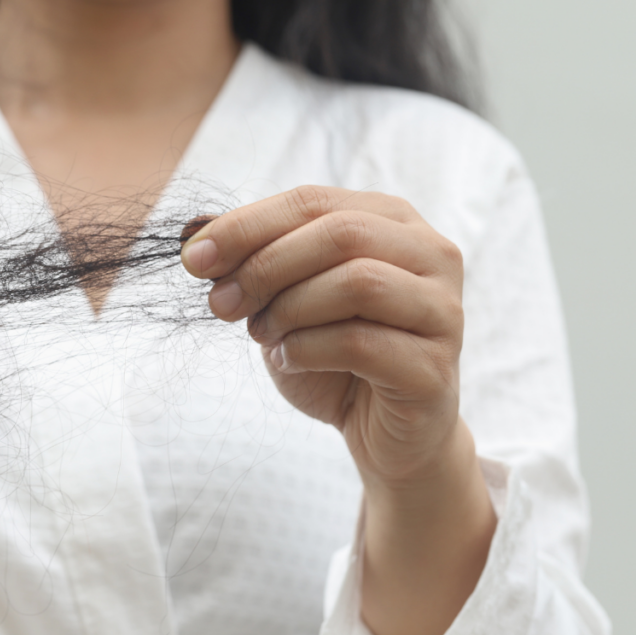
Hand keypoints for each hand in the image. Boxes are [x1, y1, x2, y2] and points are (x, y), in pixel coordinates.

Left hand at [181, 186, 495, 634]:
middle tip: (222, 304)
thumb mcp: (285, 299)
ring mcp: (442, 310)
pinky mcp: (435, 367)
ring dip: (289, 310)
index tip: (193, 259)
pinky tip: (288, 361)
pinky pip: (361, 343)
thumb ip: (252, 263)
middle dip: (266, 266)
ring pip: (357, 283)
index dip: (246, 225)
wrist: (382, 432)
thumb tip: (195, 238)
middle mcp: (431, 254)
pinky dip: (307, 350)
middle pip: (339, 233)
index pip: (312, 201)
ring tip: (264, 335)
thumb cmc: (333, 356)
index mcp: (391, 221)